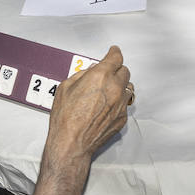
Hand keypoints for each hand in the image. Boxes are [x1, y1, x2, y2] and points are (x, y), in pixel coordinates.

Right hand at [46, 46, 130, 160]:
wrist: (72, 143)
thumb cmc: (66, 119)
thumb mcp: (66, 87)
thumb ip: (81, 75)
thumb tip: (90, 71)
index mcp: (100, 76)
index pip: (115, 57)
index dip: (114, 52)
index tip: (114, 51)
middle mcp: (114, 88)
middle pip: (124, 71)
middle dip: (116, 70)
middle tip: (108, 73)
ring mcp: (120, 104)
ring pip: (128, 87)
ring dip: (120, 86)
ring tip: (109, 90)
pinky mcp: (122, 117)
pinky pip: (124, 104)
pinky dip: (118, 102)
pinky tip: (107, 106)